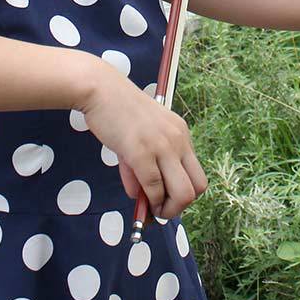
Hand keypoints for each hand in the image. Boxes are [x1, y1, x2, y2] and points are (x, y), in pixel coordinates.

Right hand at [79, 58, 207, 218]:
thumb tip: (140, 197)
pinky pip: (153, 188)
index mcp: (181, 133)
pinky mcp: (141, 152)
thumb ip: (142, 167)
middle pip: (197, 188)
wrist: (101, 89)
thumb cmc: (117, 111)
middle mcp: (178, 139)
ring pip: (182, 194)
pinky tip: (139, 199)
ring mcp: (162, 146)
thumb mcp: (140, 137)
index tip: (166, 199)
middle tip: (160, 210)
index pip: (197, 174)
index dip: (184, 193)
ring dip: (166, 209)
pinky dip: (148, 201)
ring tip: (150, 209)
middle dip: (180, 207)